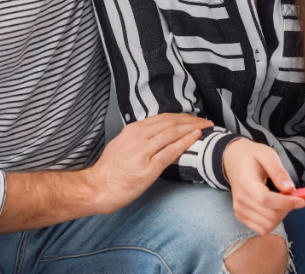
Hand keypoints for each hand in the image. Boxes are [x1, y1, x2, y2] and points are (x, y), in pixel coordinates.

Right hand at [86, 113, 211, 214]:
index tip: (193, 118)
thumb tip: (155, 134)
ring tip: (206, 127)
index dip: (181, 116)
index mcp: (133, 130)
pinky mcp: (149, 168)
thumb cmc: (109, 170)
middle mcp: (139, 136)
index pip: (163, 118)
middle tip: (205, 121)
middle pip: (171, 122)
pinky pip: (171, 151)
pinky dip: (185, 142)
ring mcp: (144, 151)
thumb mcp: (121, 145)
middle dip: (191, 120)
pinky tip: (196, 137)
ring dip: (193, 128)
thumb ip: (138, 137)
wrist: (98, 188)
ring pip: (173, 133)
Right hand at [222, 139, 304, 234]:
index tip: (301, 200)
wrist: (233, 160)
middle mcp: (240, 199)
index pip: (266, 200)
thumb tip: (290, 189)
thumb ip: (279, 172)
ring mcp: (240, 210)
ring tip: (282, 201)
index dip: (287, 203)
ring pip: (268, 225)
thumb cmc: (252, 156)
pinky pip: (262, 228)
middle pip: (270, 216)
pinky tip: (274, 208)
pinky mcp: (241, 216)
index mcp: (245, 182)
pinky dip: (273, 222)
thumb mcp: (267, 155)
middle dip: (287, 209)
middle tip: (292, 197)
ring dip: (281, 216)